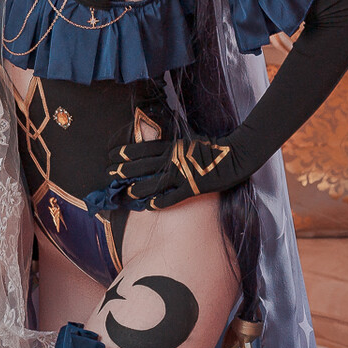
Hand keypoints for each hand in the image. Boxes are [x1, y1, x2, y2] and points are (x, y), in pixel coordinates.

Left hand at [100, 137, 243, 210]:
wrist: (237, 155)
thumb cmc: (213, 147)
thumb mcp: (189, 141)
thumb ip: (172, 144)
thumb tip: (157, 143)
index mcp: (173, 147)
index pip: (143, 149)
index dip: (125, 153)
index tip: (112, 155)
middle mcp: (174, 160)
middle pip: (143, 166)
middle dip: (124, 170)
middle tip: (110, 174)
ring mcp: (184, 174)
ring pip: (154, 182)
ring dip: (138, 188)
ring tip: (127, 192)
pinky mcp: (194, 188)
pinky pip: (173, 197)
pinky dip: (159, 202)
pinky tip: (149, 206)